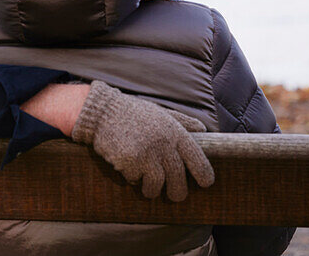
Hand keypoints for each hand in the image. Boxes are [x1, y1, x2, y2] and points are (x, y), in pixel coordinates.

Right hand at [72, 80, 214, 201]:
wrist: (103, 111)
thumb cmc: (133, 113)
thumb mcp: (161, 112)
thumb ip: (183, 121)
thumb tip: (204, 129)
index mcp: (175, 132)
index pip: (197, 160)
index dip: (205, 175)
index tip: (206, 183)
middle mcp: (164, 144)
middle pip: (178, 179)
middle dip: (178, 192)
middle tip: (175, 196)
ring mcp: (146, 154)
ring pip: (157, 185)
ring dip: (152, 190)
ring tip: (148, 188)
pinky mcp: (130, 162)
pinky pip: (135, 180)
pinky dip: (133, 179)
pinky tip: (128, 169)